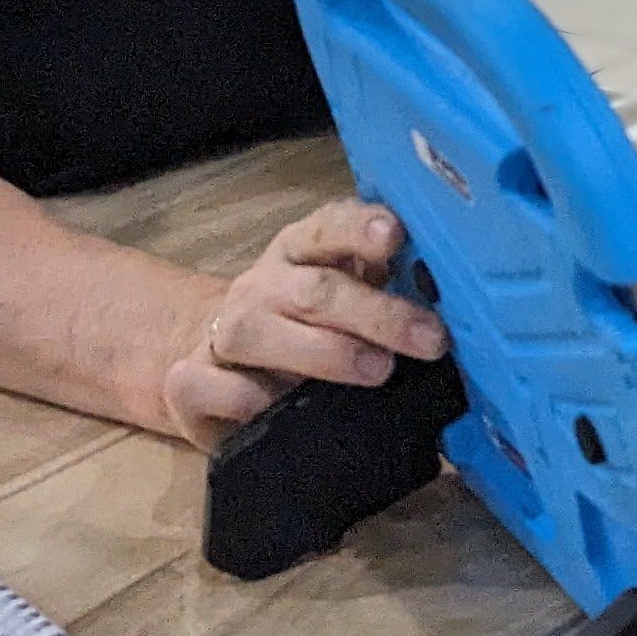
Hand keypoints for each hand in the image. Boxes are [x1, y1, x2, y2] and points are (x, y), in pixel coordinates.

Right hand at [161, 199, 447, 450]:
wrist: (211, 362)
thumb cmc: (300, 331)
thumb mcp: (342, 299)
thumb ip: (384, 291)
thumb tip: (447, 301)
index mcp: (300, 251)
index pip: (329, 227)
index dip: (360, 229)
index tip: (394, 236)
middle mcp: (263, 284)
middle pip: (315, 288)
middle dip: (376, 312)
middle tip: (428, 338)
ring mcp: (222, 330)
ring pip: (262, 331)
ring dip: (324, 352)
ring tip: (376, 370)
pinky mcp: (188, 381)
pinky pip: (214, 385)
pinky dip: (246, 397)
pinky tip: (276, 408)